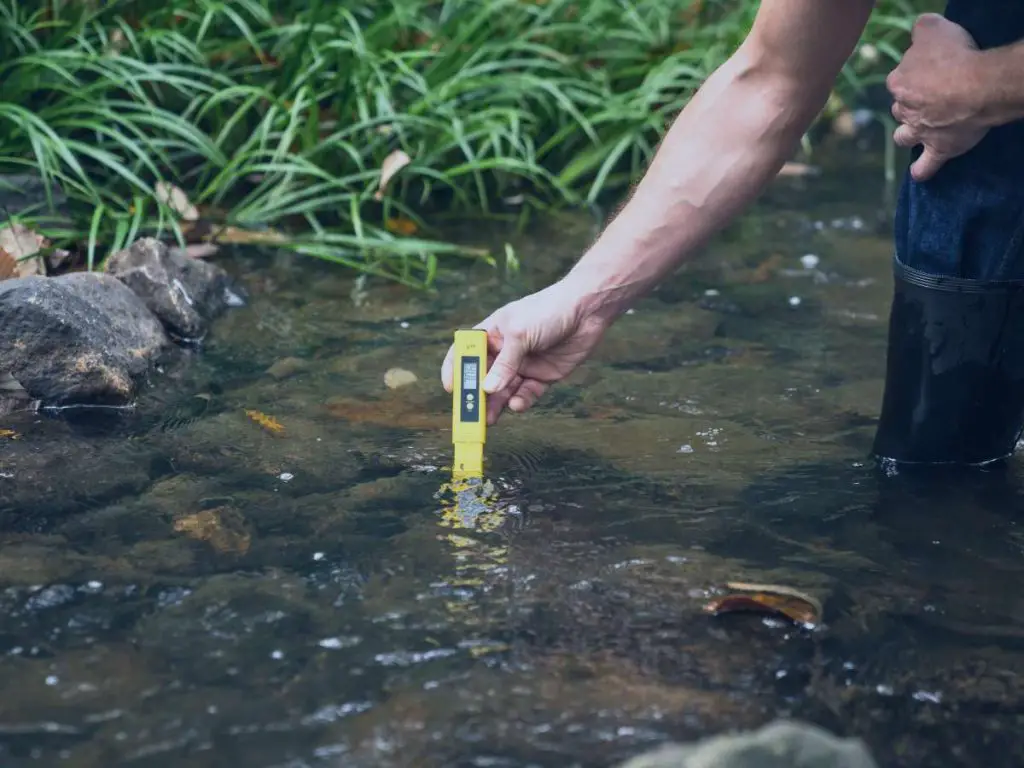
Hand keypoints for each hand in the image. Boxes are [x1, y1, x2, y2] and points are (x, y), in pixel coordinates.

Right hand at [441, 281, 608, 423]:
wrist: (587, 310)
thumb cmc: (548, 310)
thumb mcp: (520, 334)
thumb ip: (504, 363)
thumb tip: (488, 389)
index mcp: (492, 333)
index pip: (465, 352)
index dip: (455, 370)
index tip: (451, 389)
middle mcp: (505, 351)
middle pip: (484, 377)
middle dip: (476, 396)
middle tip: (470, 415)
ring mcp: (523, 365)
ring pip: (503, 390)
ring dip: (496, 405)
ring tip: (489, 420)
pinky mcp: (542, 376)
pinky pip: (526, 394)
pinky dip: (520, 402)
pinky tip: (517, 405)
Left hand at [886, 13, 988, 181]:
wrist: (977, 85)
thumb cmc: (956, 55)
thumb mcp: (933, 29)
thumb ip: (921, 29)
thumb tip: (918, 30)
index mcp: (899, 81)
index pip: (900, 78)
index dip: (914, 74)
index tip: (929, 71)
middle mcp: (904, 109)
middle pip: (901, 107)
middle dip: (910, 104)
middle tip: (930, 98)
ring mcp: (919, 131)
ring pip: (904, 136)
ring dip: (908, 134)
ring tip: (917, 132)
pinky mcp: (938, 148)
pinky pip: (925, 166)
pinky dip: (922, 170)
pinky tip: (919, 173)